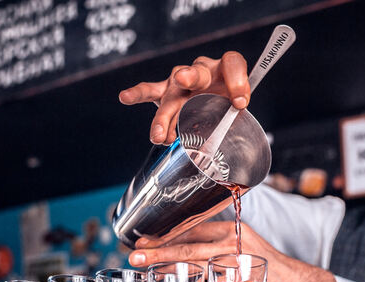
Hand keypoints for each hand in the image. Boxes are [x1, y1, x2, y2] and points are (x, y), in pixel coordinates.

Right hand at [118, 52, 249, 144]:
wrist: (214, 104)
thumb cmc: (227, 102)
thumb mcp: (239, 105)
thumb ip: (239, 103)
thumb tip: (237, 106)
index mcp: (224, 68)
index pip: (232, 63)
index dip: (237, 80)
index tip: (240, 102)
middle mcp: (200, 70)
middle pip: (195, 74)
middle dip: (189, 77)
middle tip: (184, 82)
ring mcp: (180, 81)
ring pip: (172, 93)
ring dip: (164, 115)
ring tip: (159, 135)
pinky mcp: (166, 92)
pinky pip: (150, 91)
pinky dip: (137, 94)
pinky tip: (124, 97)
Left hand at [127, 222, 339, 281]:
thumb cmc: (266, 265)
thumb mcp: (244, 243)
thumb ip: (217, 241)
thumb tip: (184, 242)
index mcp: (231, 232)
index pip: (193, 229)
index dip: (166, 234)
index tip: (144, 238)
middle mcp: (232, 246)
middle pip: (189, 247)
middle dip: (159, 251)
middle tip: (135, 254)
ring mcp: (235, 268)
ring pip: (194, 268)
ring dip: (167, 271)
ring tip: (146, 273)